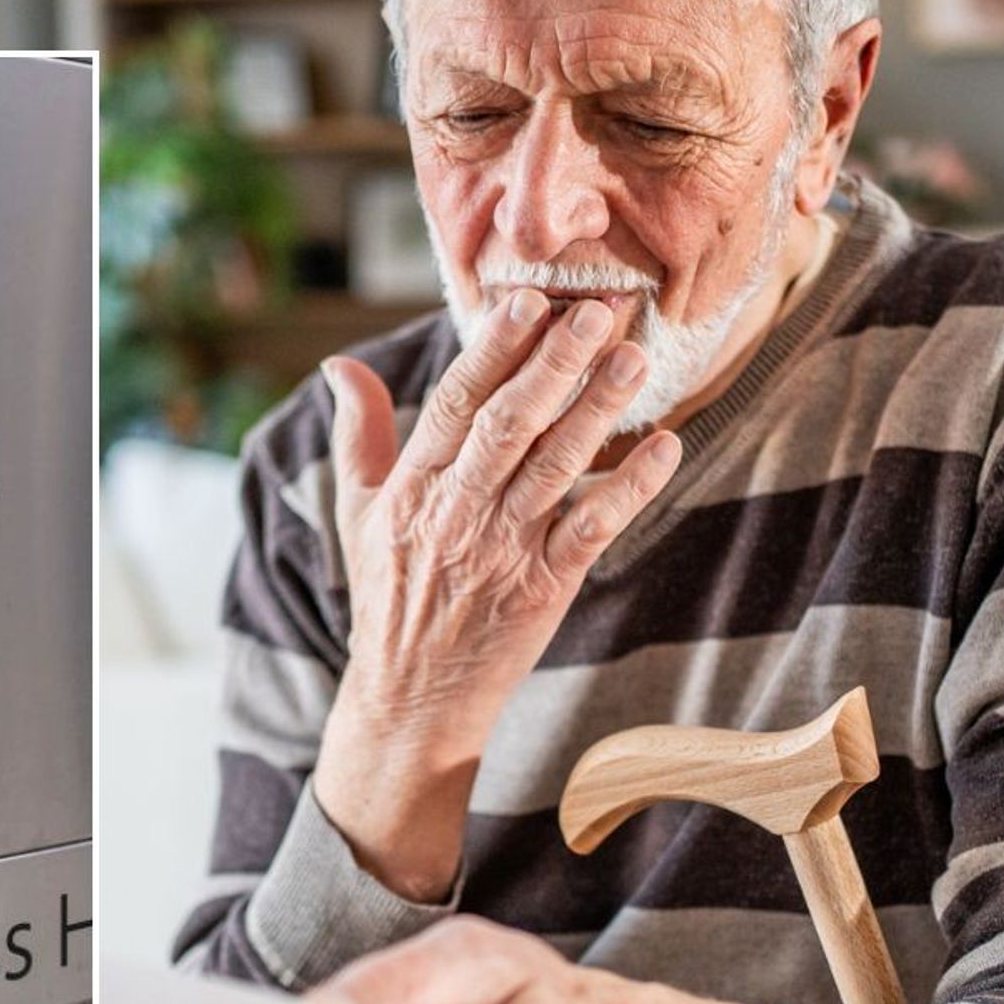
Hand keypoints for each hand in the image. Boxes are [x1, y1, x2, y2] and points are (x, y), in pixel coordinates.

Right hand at [313, 296, 680, 899]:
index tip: (524, 303)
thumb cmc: (387, 598)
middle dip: (555, 364)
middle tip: (598, 311)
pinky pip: (592, 527)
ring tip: (635, 358)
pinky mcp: (543, 588)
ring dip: (599, 410)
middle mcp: (453, 514)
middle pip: (508, 425)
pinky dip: (630, 487)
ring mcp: (500, 551)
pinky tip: (664, 447)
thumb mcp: (356, 515)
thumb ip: (357, 436)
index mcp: (409, 490)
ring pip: (555, 467)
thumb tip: (338, 367)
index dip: (489, 352)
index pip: (451, 406)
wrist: (409, 700)